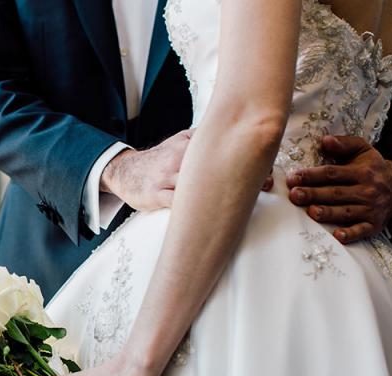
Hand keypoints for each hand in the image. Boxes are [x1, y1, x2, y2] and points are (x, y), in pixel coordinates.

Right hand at [102, 130, 274, 211]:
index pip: (220, 142)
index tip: (268, 162)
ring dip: (225, 194)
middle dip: (243, 172)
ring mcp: (168, 175)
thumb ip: (205, 142)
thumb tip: (240, 140)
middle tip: (266, 182)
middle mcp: (179, 156)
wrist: (124, 173)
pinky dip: (200, 212)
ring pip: (200, 185)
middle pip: (215, 163)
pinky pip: (182, 205)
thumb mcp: (180, 143)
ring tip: (248, 202)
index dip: (246, 152)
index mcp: (188, 142)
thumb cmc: (159, 161)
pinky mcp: (157, 194)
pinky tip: (217, 219)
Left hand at [287, 135, 391, 243]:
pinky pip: (362, 230)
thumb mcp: (362, 150)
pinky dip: (351, 234)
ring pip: (346, 212)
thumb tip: (325, 140)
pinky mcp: (374, 224)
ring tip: (311, 212)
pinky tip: (338, 236)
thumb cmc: (372, 167)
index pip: (332, 173)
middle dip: (314, 194)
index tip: (293, 177)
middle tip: (294, 195)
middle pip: (336, 193)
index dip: (312, 175)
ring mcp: (371, 209)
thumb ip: (344, 144)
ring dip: (328, 213)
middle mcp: (367, 190)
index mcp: (361, 171)